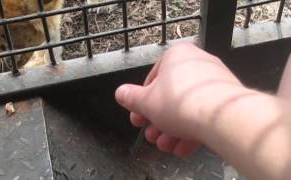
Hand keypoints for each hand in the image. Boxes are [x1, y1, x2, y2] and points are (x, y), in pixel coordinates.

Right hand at [115, 42, 242, 156]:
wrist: (220, 116)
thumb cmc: (179, 102)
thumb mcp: (146, 102)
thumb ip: (131, 97)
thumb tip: (120, 93)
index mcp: (176, 56)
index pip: (153, 80)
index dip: (142, 103)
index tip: (139, 118)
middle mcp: (197, 63)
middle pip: (170, 97)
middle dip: (158, 121)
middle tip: (151, 135)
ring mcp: (214, 81)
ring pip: (187, 108)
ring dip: (172, 130)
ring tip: (165, 145)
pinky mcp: (226, 99)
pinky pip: (204, 113)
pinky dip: (191, 130)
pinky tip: (182, 147)